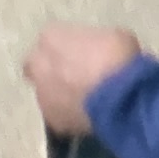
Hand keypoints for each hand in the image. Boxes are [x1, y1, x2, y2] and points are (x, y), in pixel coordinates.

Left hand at [27, 23, 141, 137]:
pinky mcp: (53, 122)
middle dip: (50, 68)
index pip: (51, 37)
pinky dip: (69, 114)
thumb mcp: (114, 36)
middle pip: (36, 64)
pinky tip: (89, 115)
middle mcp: (39, 65)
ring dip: (59, 93)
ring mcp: (43, 95)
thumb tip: (98, 53)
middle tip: (74, 73)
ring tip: (85, 99)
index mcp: (52, 37)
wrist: (122, 99)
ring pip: (45, 93)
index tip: (82, 52)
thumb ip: (96, 44)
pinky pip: (59, 115)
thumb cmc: (119, 59)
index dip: (67, 46)